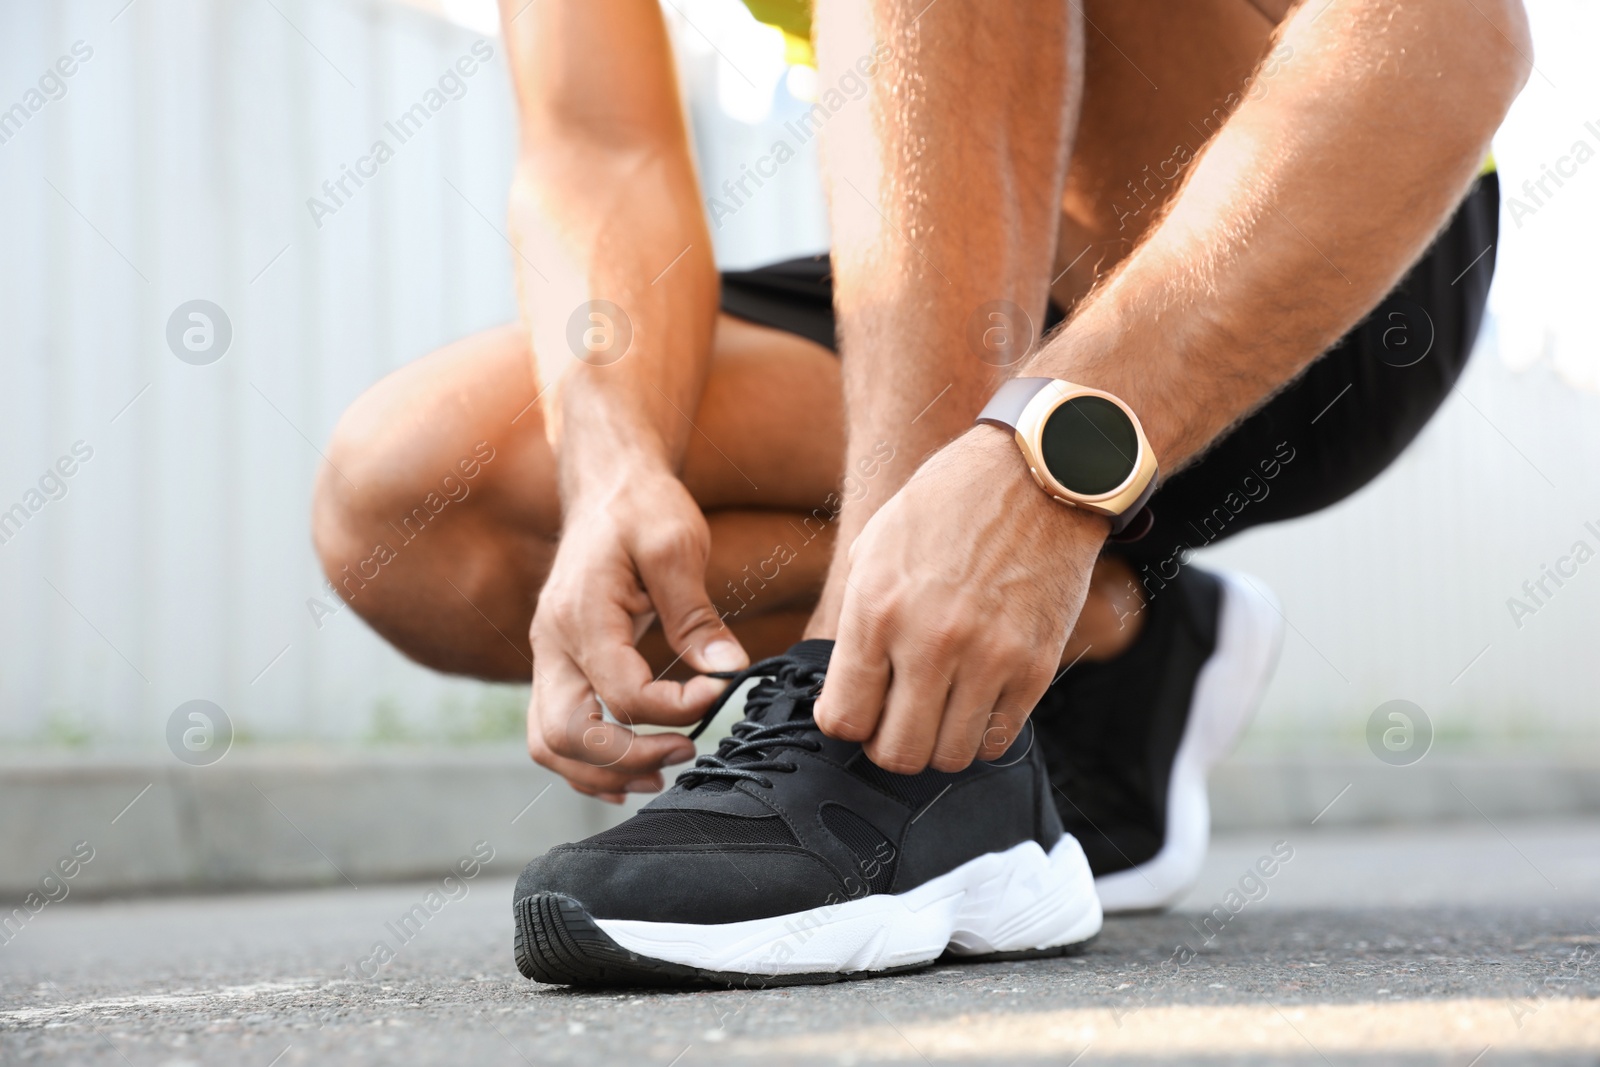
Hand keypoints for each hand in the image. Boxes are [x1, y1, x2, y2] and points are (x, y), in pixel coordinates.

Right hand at [526, 466, 747, 799]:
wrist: (608, 487)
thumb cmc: (643, 508)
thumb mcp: (677, 545)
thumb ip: (697, 615)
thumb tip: (727, 670)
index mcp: (581, 614)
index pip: (622, 693)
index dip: (676, 709)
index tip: (720, 692)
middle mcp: (551, 642)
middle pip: (565, 735)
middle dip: (627, 759)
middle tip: (687, 752)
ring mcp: (548, 656)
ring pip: (548, 743)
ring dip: (601, 771)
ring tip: (661, 773)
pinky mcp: (558, 664)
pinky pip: (554, 729)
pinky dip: (588, 761)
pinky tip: (633, 766)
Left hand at [814, 427, 1106, 772]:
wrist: (1035, 475)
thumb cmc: (947, 505)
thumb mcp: (876, 549)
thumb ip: (856, 626)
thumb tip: (844, 695)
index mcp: (877, 610)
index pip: (845, 720)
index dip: (845, 725)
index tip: (855, 713)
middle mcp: (930, 641)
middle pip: (897, 754)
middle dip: (888, 746)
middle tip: (896, 721)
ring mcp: (989, 658)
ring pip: (950, 757)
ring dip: (937, 743)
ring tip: (938, 709)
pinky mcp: (1036, 666)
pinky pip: (999, 739)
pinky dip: (982, 732)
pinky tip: (976, 699)